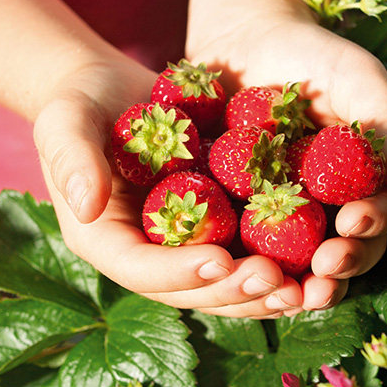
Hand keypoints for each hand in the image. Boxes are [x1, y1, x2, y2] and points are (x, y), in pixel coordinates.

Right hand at [34, 57, 304, 317]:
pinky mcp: (220, 233)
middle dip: (236, 291)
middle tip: (278, 281)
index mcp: (110, 244)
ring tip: (308, 288)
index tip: (220, 260)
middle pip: (194, 291)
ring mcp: (188, 251)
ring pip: (229, 286)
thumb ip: (71, 158)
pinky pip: (251, 256)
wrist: (119, 94)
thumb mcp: (65, 121)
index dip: (180, 272)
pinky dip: (285, 265)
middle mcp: (151, 259)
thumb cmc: (83, 103)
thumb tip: (84, 203)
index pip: (142, 272)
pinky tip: (321, 262)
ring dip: (268, 292)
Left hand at [188, 15, 386, 311]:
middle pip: (349, 251)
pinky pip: (246, 250)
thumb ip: (386, 120)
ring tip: (288, 292)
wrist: (243, 41)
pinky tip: (234, 273)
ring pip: (301, 265)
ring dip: (298, 283)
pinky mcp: (242, 219)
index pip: (384, 214)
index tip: (352, 222)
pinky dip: (245, 266)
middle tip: (325, 268)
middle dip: (341, 265)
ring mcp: (288, 219)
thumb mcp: (356, 76)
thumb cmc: (311, 54)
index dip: (375, 224)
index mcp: (366, 182)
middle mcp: (332, 209)